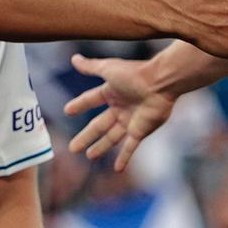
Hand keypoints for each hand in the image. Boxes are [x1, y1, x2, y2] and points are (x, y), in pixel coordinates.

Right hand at [66, 55, 176, 172]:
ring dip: (100, 147)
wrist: (160, 82)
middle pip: (98, 125)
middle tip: (73, 148)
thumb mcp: (108, 69)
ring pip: (111, 138)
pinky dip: (124, 158)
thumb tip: (74, 58)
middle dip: (86, 137)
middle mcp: (119, 108)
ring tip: (89, 156)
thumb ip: (90, 67)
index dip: (79, 105)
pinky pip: (130, 147)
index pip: (90, 100)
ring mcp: (130, 121)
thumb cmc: (135, 73)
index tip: (67, 111)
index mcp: (111, 92)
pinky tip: (118, 169)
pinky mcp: (140, 131)